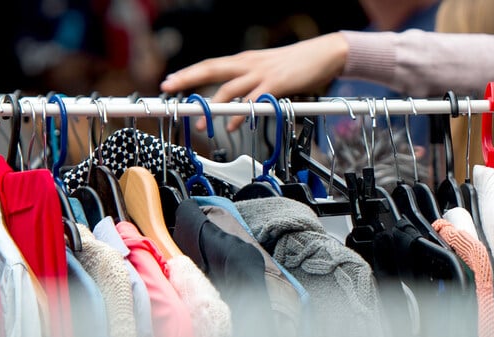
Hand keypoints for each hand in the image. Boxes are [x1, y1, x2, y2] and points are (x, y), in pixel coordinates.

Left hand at [160, 33, 348, 129]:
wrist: (324, 54)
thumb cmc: (296, 66)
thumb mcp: (267, 72)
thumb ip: (249, 85)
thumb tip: (234, 103)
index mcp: (244, 60)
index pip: (210, 65)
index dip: (189, 72)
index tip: (170, 81)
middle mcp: (248, 63)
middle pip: (211, 68)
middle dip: (188, 78)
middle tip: (169, 87)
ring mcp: (261, 73)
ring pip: (229, 88)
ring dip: (213, 107)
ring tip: (201, 124)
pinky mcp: (276, 84)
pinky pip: (253, 101)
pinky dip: (242, 114)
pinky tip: (234, 125)